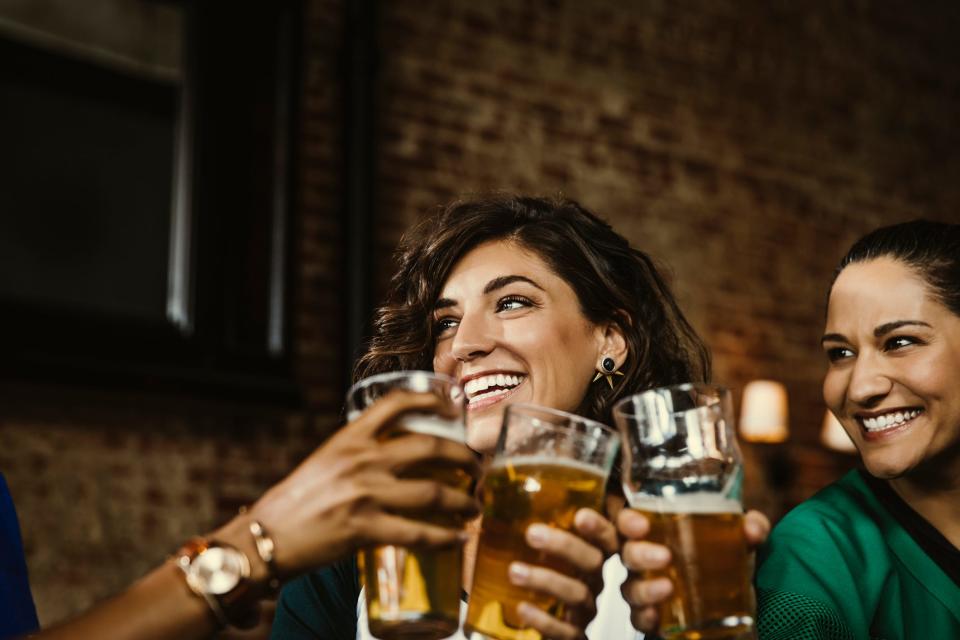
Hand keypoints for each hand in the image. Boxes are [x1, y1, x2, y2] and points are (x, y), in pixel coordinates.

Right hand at [243, 390, 480, 578]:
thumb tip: (395, 456)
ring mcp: (366, 495)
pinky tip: (458, 539)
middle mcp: (361, 460)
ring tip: (474, 507)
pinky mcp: (366, 530)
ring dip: (464, 501)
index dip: (430, 398)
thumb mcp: (326, 462)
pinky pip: (419, 534)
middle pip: (430, 446)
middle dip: (464, 457)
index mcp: (349, 438)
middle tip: (478, 468)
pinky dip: (445, 538)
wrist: (263, 538)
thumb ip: (358, 455)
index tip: (453, 406)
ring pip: (434, 492)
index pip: (395, 403)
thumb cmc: (293, 503)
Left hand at [507, 509, 618, 639]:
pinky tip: (522, 608)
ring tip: (514, 571)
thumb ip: (517, 515)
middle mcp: (592, 579)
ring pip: (577, 593)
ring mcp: (585, 609)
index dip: (600, 525)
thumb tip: (482, 486)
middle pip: (592, 560)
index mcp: (589, 551)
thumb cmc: (538, 571)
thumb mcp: (531, 543)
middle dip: (565, 545)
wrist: (538, 624)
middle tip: (533, 533)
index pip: (606, 534)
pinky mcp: (574, 636)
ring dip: (546, 580)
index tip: (581, 515)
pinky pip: (566, 631)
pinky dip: (544, 620)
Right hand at [618, 508, 770, 634]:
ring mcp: (646, 589)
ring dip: (645, 588)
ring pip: (631, 588)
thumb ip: (751, 528)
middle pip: (628, 554)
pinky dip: (645, 617)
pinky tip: (657, 616)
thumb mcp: (738, 542)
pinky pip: (638, 619)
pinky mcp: (654, 617)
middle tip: (665, 556)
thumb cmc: (721, 561)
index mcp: (656, 533)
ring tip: (668, 588)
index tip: (641, 525)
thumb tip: (752, 528)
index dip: (628, 521)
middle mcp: (645, 560)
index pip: (629, 521)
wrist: (731, 604)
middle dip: (640, 554)